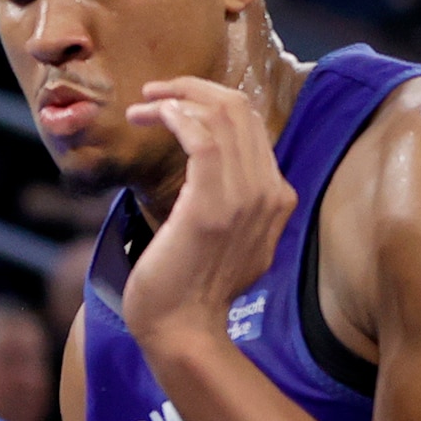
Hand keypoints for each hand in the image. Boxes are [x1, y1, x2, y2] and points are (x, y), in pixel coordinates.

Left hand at [117, 74, 295, 346]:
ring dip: (178, 98)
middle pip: (242, 111)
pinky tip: (151, 116)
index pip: (253, 127)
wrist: (183, 332)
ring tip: (144, 106)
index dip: (211, 104)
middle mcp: (270, 192)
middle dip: (194, 89)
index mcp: (277, 199)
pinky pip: (202, 135)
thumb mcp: (226, 243)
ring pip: (223, 114)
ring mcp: (245, 198)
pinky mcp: (211, 205)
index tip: (174, 106)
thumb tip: (210, 181)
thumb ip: (232, 208)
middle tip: (155, 92)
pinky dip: (175, 115)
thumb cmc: (189, 293)